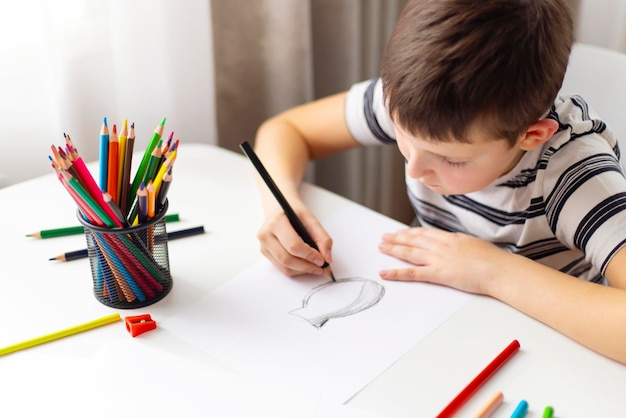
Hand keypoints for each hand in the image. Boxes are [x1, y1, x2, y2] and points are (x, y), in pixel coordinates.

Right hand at [257, 205, 332, 276]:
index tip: (322, 260)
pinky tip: (306, 265)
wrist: (279, 209)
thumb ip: (322, 238)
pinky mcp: (265, 253)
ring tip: (316, 268)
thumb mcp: (311, 219)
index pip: (293, 245)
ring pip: (285, 267)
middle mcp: (265, 235)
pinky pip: (282, 268)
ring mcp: (263, 245)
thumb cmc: (295, 213)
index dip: (309, 255)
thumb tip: (327, 258)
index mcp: (276, 222)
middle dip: (307, 266)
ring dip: (303, 271)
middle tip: (322, 268)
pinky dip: (297, 270)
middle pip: (287, 259)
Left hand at [378, 227, 509, 294]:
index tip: (401, 232)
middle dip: (397, 238)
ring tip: (381, 247)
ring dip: (393, 249)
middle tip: (385, 237)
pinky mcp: (438, 273)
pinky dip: (396, 272)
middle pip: (414, 240)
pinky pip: (412, 273)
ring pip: (409, 252)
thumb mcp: (476, 246)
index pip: (426, 233)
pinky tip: (385, 272)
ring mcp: (438, 258)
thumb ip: (463, 245)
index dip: (411, 232)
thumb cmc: (493, 260)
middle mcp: (441, 245)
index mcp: (451, 238)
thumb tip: (459, 247)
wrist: (499, 269)